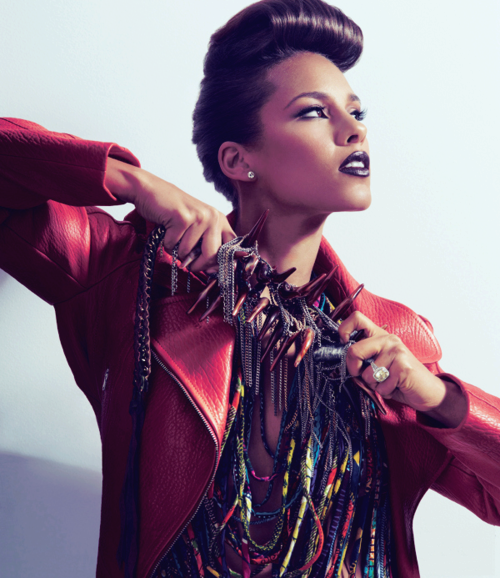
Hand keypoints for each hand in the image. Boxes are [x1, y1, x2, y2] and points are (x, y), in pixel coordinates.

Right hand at [105, 158, 235, 271]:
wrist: (150, 190)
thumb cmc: (173, 212)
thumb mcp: (196, 227)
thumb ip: (207, 245)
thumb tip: (214, 272)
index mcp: (220, 219)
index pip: (231, 248)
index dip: (220, 263)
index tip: (209, 270)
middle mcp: (213, 217)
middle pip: (212, 255)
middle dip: (197, 265)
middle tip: (186, 263)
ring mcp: (199, 216)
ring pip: (189, 252)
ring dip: (177, 252)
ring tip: (173, 237)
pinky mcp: (183, 218)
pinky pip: (174, 246)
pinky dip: (166, 244)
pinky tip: (165, 231)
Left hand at [338, 312, 466, 425]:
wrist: (426, 391)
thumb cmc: (398, 379)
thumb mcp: (378, 363)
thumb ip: (363, 358)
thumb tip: (343, 359)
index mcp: (380, 336)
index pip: (356, 318)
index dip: (343, 330)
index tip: (344, 344)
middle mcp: (388, 339)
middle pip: (354, 350)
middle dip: (353, 369)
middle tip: (363, 375)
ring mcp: (397, 351)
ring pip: (366, 374)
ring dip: (374, 384)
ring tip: (388, 381)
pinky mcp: (403, 366)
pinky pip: (380, 385)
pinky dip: (385, 391)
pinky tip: (396, 386)